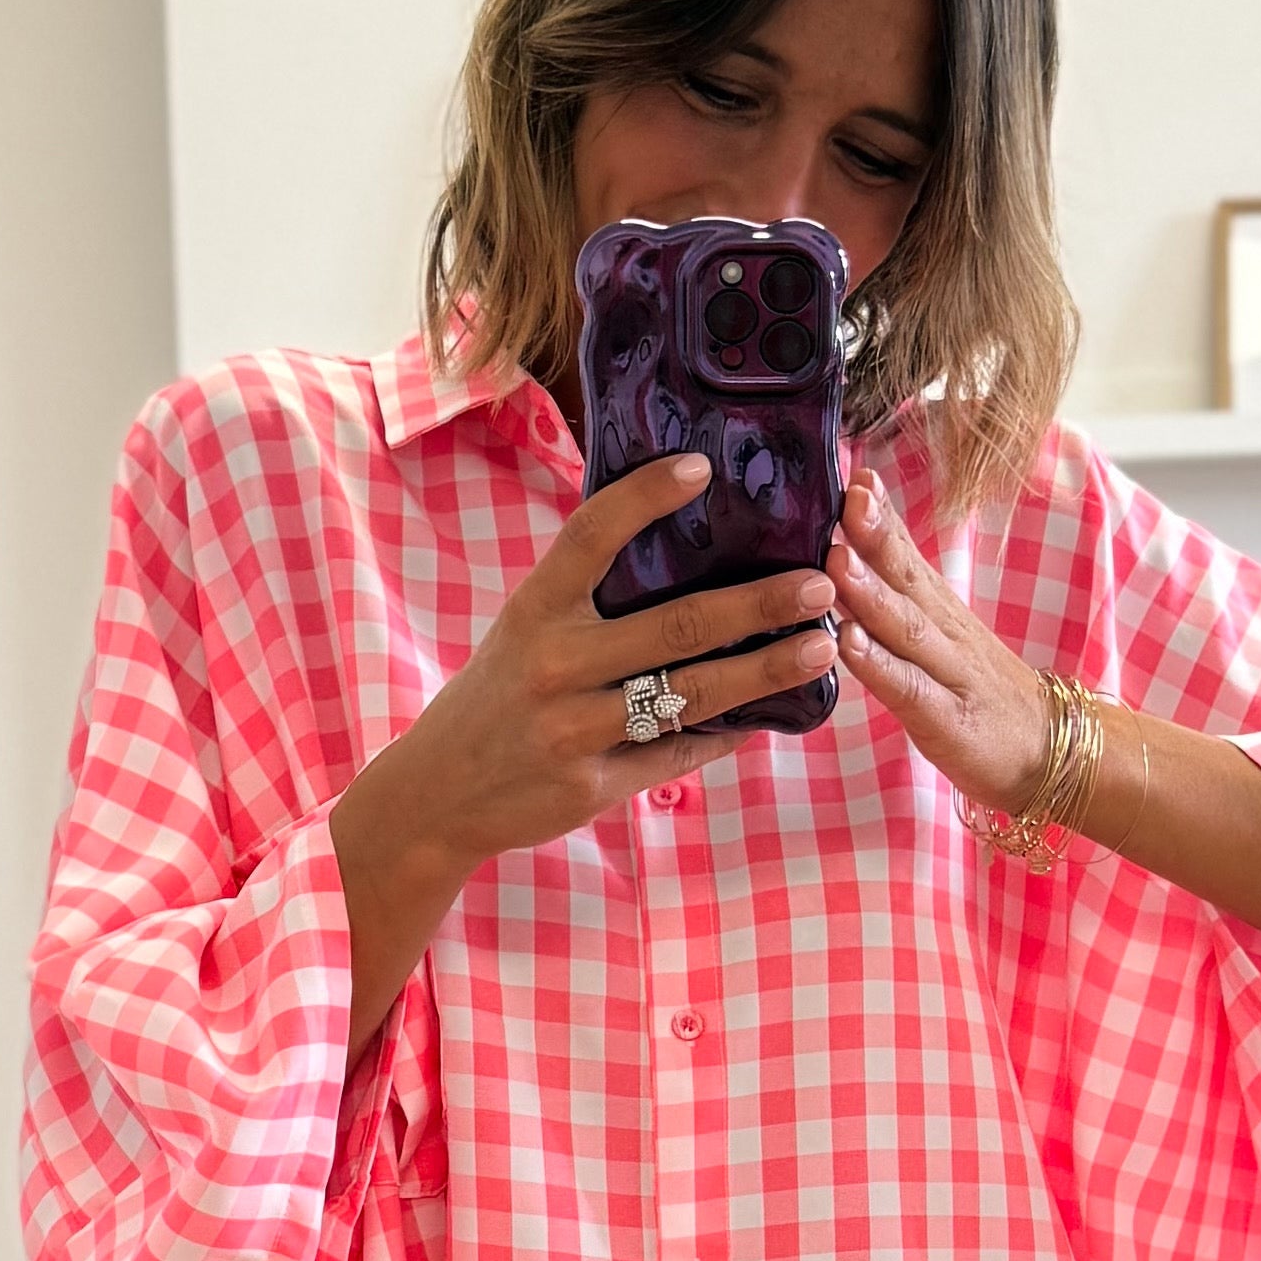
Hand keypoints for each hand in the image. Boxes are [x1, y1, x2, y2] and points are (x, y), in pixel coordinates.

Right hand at [327, 448, 839, 1051]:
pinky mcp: (594, 784)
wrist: (440, 793)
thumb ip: (584, 593)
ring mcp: (575, 729)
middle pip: (673, 626)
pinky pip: (677, 753)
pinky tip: (773, 716)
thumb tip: (675, 536)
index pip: (588, 538)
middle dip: (754, 605)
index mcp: (534, 611)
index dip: (643, 498)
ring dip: (764, 672)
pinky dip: (728, 734)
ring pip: (690, 696)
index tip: (702, 467)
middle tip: (817, 584)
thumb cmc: (498, 696)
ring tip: (821, 648)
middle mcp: (553, 665)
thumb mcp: (523, 630)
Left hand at [825, 470, 1065, 817]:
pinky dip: (876, 664)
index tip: (855, 473)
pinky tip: (846, 642)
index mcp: (941, 613)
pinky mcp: (947, 720)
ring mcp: (950, 674)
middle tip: (848, 496)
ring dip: (870, 590)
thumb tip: (853, 564)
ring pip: (906, 626)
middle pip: (909, 577)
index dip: (884, 517)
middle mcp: (946, 633)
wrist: (1053, 752)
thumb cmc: (985, 698)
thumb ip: (905, 604)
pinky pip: (907, 688)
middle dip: (876, 534)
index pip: (910, 555)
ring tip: (837, 557)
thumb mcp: (946, 641)